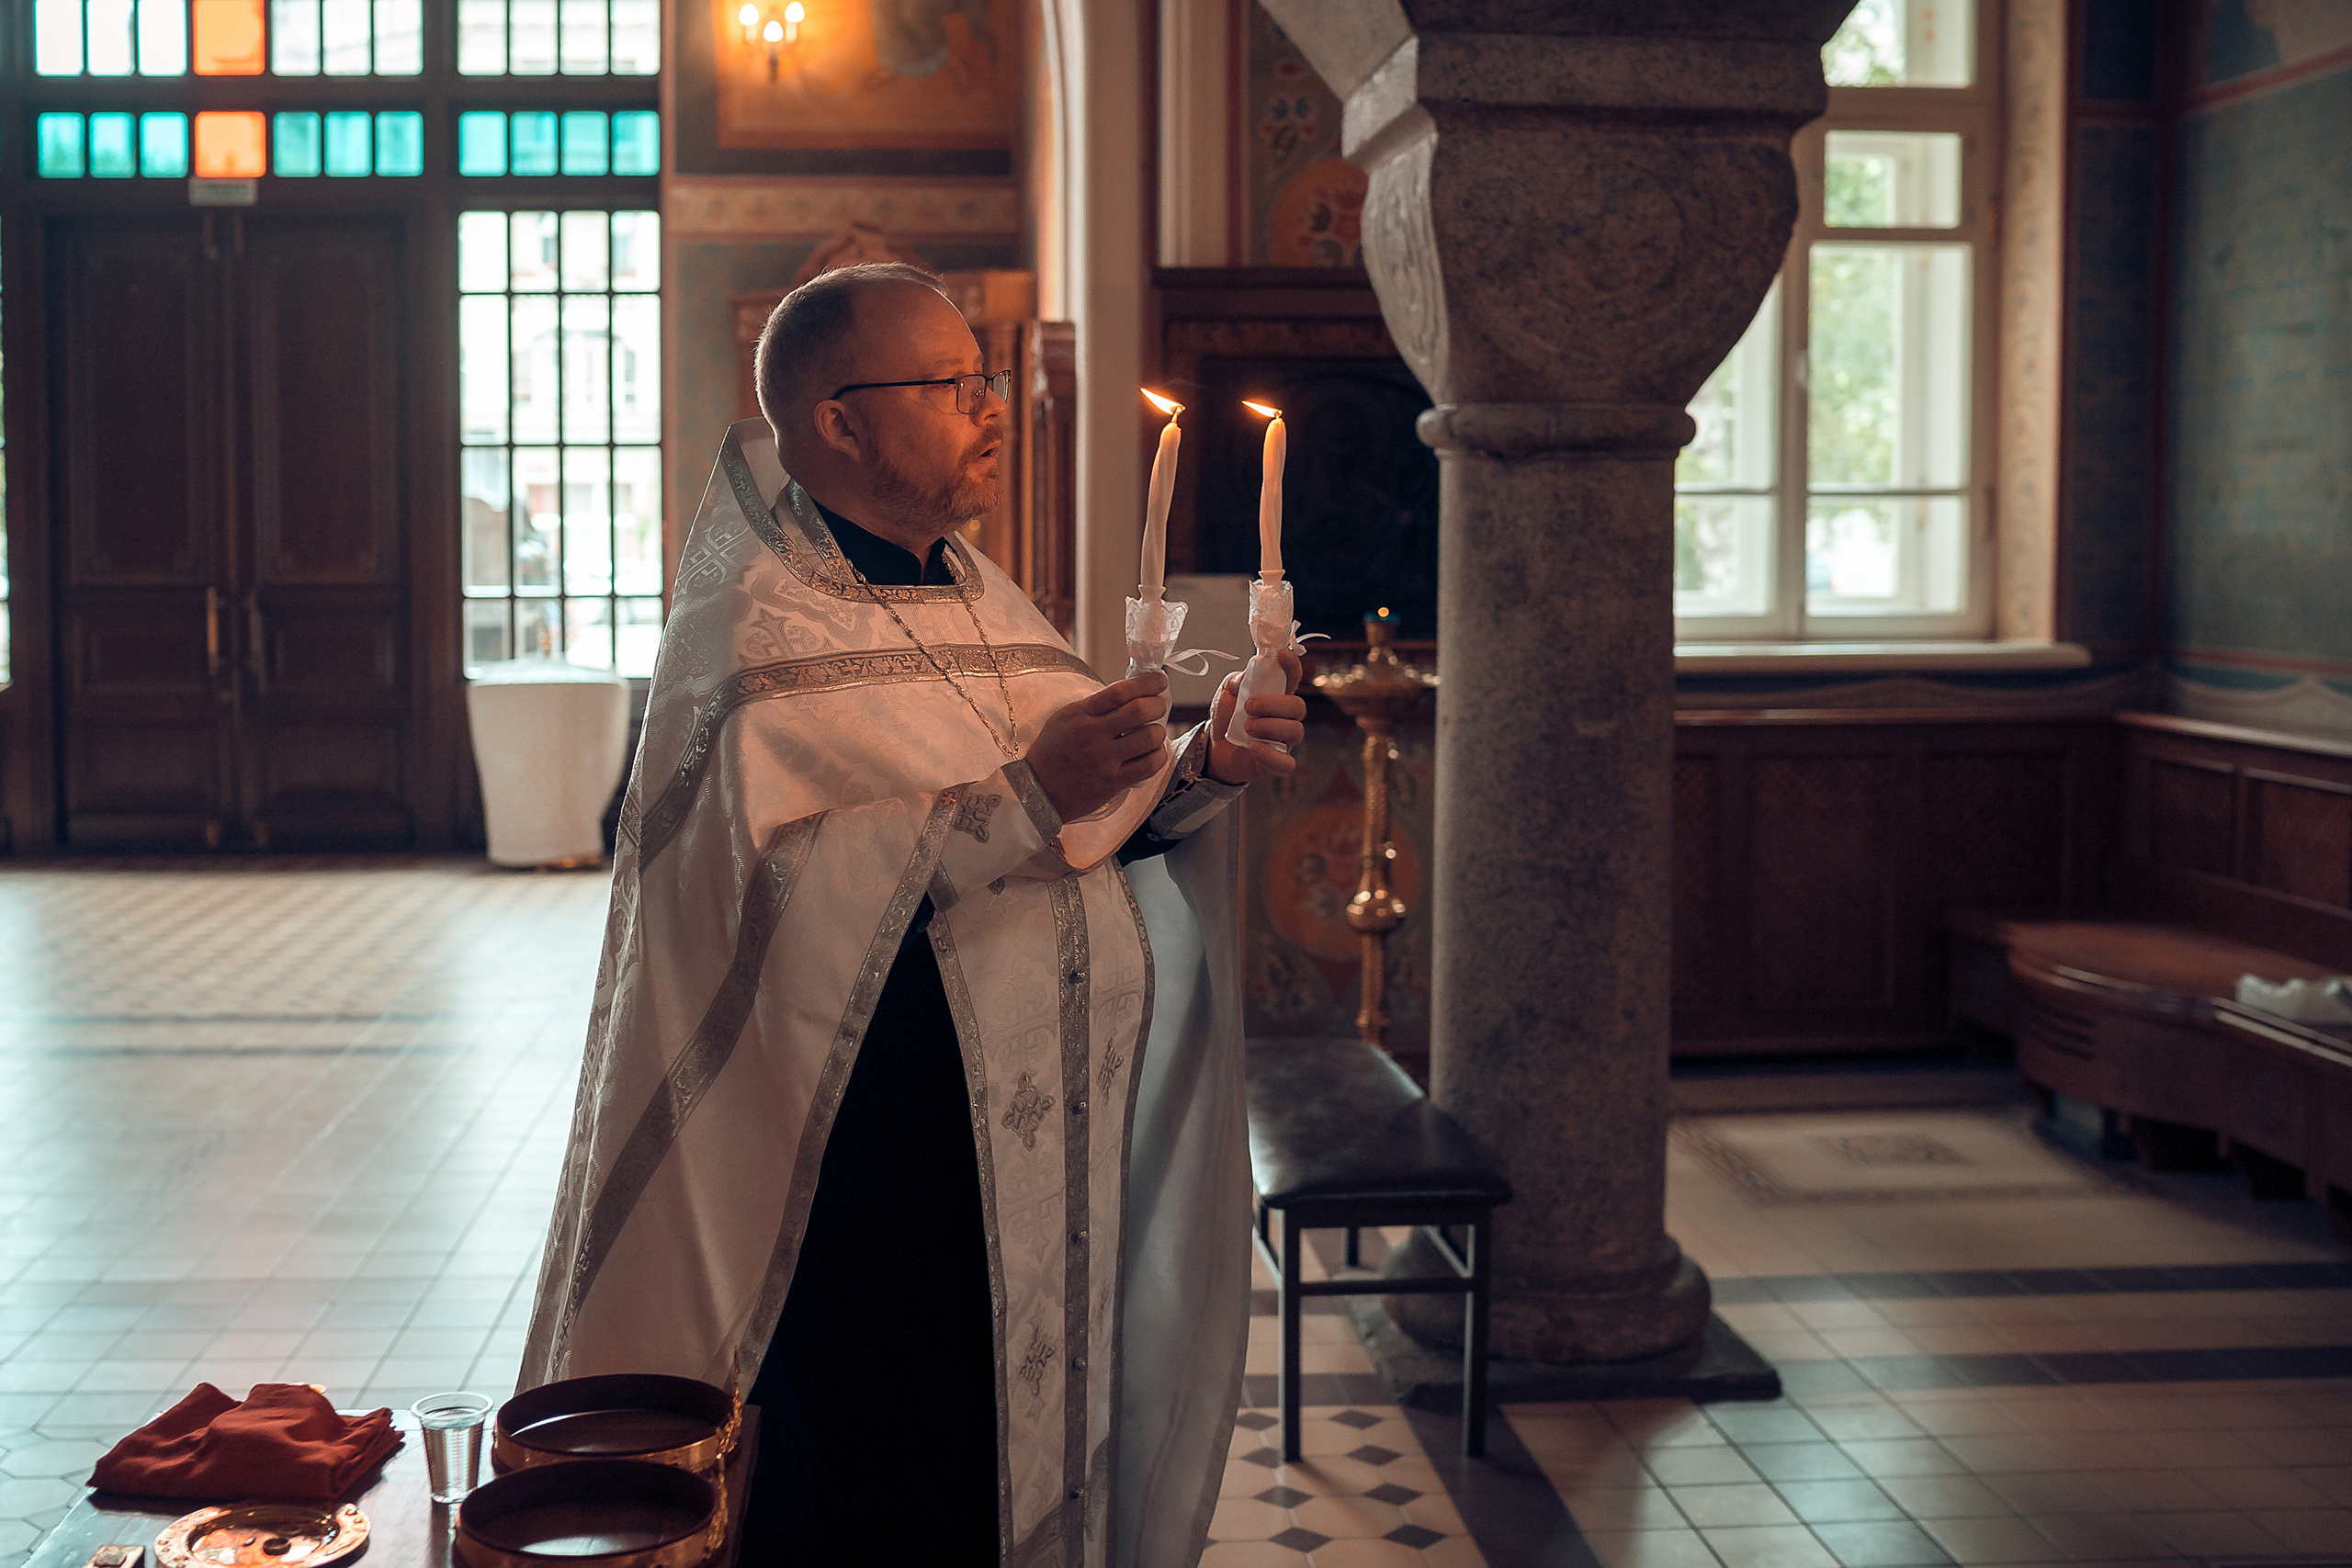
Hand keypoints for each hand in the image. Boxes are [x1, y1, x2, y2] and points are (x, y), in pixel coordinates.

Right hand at [1026, 671, 1171, 823]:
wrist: (1038, 792)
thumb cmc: (1051, 754)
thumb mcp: (1063, 719)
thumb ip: (1092, 707)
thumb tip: (1128, 695)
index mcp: (1079, 713)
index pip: (1119, 691)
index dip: (1146, 683)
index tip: (1159, 681)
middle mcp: (1092, 734)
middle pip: (1139, 711)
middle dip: (1157, 705)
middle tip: (1159, 707)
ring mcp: (1103, 759)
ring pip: (1148, 737)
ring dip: (1158, 732)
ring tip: (1154, 733)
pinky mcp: (1112, 781)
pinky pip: (1148, 765)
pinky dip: (1158, 756)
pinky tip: (1154, 753)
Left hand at [1207, 649, 1307, 784]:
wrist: (1215, 748)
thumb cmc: (1227, 718)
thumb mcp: (1228, 692)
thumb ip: (1239, 680)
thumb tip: (1250, 674)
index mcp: (1277, 696)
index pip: (1293, 678)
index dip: (1292, 665)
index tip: (1282, 655)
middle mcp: (1286, 718)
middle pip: (1298, 707)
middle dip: (1274, 704)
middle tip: (1248, 707)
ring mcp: (1284, 741)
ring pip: (1295, 731)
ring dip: (1268, 726)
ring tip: (1246, 727)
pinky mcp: (1277, 763)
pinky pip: (1286, 763)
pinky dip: (1270, 755)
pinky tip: (1253, 748)